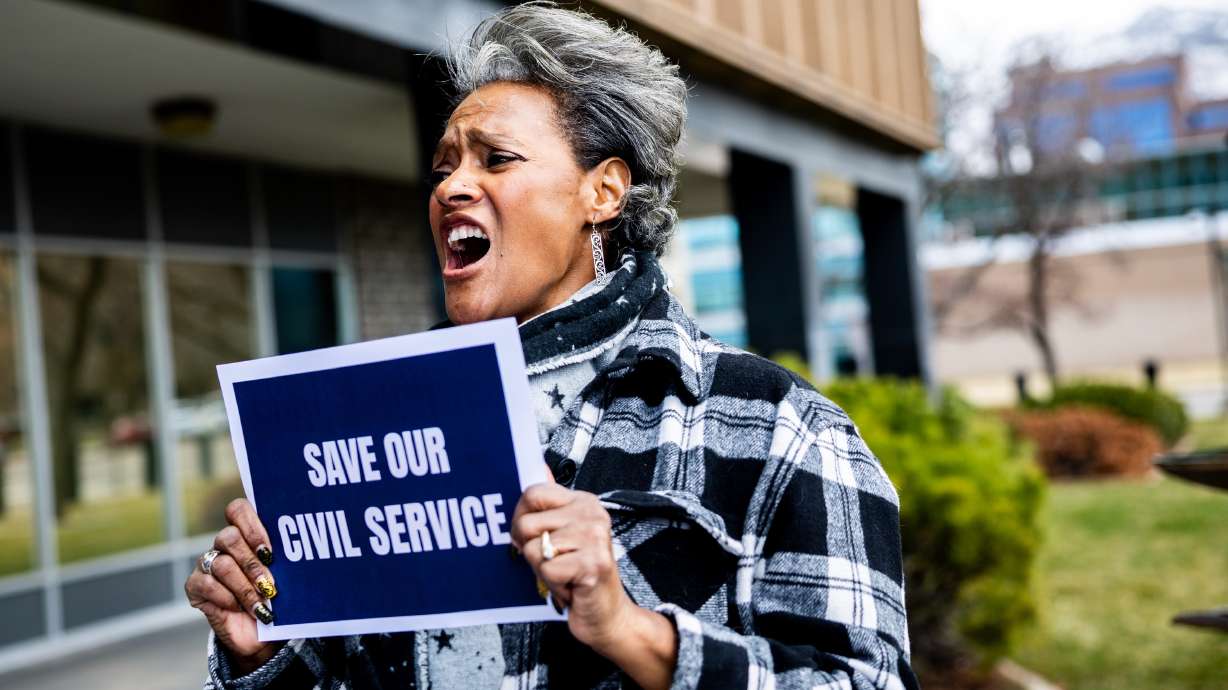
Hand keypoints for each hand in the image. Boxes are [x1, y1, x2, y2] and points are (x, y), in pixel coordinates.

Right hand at [184, 498, 283, 674]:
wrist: (260, 635)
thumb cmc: (277, 601)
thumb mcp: (286, 578)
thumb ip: (285, 559)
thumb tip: (297, 551)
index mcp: (246, 534)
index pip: (238, 510)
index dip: (252, 526)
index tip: (268, 551)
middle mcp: (224, 545)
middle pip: (229, 536)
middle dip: (252, 563)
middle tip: (269, 584)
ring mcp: (207, 564)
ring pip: (222, 563)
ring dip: (244, 586)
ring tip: (260, 602)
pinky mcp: (195, 587)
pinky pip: (206, 584)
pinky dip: (226, 597)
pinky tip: (238, 607)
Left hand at [510, 477, 676, 689]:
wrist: (606, 613)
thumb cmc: (579, 574)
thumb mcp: (562, 534)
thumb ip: (549, 505)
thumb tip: (537, 467)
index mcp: (583, 502)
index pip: (533, 493)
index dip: (521, 518)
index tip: (532, 535)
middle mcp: (592, 514)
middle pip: (526, 523)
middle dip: (530, 549)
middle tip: (553, 560)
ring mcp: (595, 537)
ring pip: (534, 548)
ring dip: (543, 570)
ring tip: (564, 573)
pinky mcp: (593, 563)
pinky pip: (547, 569)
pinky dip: (553, 584)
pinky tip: (571, 585)